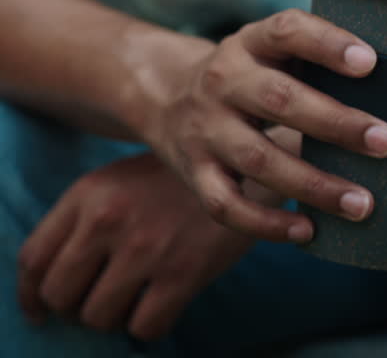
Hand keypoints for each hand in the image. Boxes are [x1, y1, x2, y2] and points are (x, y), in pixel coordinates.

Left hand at [16, 152, 255, 340]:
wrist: (250, 166)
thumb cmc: (182, 181)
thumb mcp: (122, 181)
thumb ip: (85, 218)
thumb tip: (53, 276)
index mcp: (89, 194)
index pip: (33, 258)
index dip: (31, 295)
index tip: (41, 311)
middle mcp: (109, 219)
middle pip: (59, 294)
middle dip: (75, 308)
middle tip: (98, 303)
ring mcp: (146, 246)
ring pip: (98, 316)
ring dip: (114, 318)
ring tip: (134, 302)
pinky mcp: (184, 271)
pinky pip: (145, 326)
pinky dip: (149, 326)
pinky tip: (162, 307)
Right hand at [140, 8, 386, 241]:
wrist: (164, 96)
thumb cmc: (254, 74)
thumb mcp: (274, 50)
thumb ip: (322, 59)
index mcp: (251, 42)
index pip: (287, 31)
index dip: (327, 43)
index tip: (371, 62)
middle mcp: (223, 81)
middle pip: (279, 100)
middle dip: (337, 123)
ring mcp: (205, 129)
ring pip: (258, 159)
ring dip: (313, 186)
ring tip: (363, 204)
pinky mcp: (194, 172)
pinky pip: (226, 204)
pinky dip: (266, 224)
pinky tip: (309, 232)